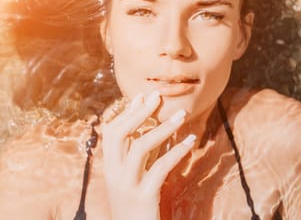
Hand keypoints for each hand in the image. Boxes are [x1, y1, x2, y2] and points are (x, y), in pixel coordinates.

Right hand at [101, 91, 195, 219]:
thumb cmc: (139, 205)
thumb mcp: (137, 176)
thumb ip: (143, 153)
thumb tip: (153, 125)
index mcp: (110, 167)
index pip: (111, 132)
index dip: (126, 113)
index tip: (141, 96)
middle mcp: (114, 173)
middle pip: (119, 133)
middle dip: (139, 112)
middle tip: (157, 96)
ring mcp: (127, 185)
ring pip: (140, 146)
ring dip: (163, 127)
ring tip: (182, 115)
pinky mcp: (144, 196)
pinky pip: (160, 167)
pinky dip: (176, 151)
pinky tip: (190, 141)